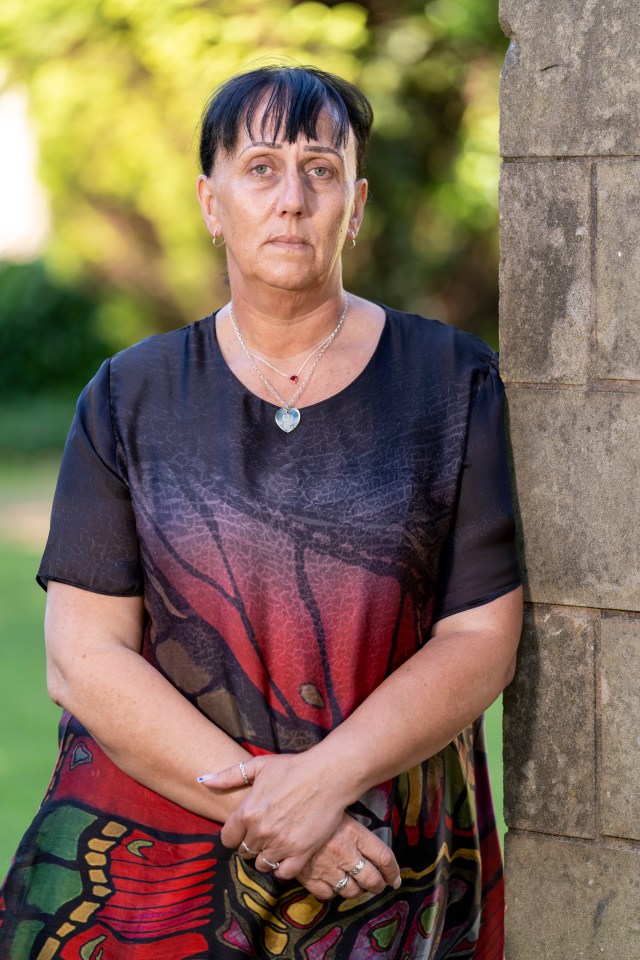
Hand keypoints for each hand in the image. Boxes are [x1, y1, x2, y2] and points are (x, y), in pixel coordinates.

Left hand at [198, 752, 354, 875]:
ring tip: (276, 843)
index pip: (227, 839)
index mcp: (247, 812)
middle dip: (251, 844)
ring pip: (262, 864)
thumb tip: (203, 780)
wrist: (328, 775)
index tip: (244, 830)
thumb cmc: (294, 767)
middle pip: (245, 852)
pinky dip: (282, 868)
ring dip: (266, 856)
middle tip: (264, 833)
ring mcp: (280, 844)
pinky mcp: (301, 853)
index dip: (235, 835)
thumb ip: (229, 776)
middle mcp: (260, 832)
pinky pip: (283, 873)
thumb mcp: (259, 766)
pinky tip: (287, 855)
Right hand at [290, 813, 400, 900]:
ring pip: (352, 890)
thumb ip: (354, 826)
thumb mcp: (338, 809)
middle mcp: (345, 853)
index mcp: (354, 833)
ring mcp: (328, 868)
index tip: (394, 877)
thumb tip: (368, 838)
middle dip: (378, 885)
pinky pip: (328, 894)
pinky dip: (332, 891)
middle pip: (372, 879)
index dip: (393, 871)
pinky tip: (333, 884)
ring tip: (357, 886)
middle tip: (379, 885)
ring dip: (357, 890)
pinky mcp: (310, 878)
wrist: (280, 814)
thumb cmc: (312, 805)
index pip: (384, 858)